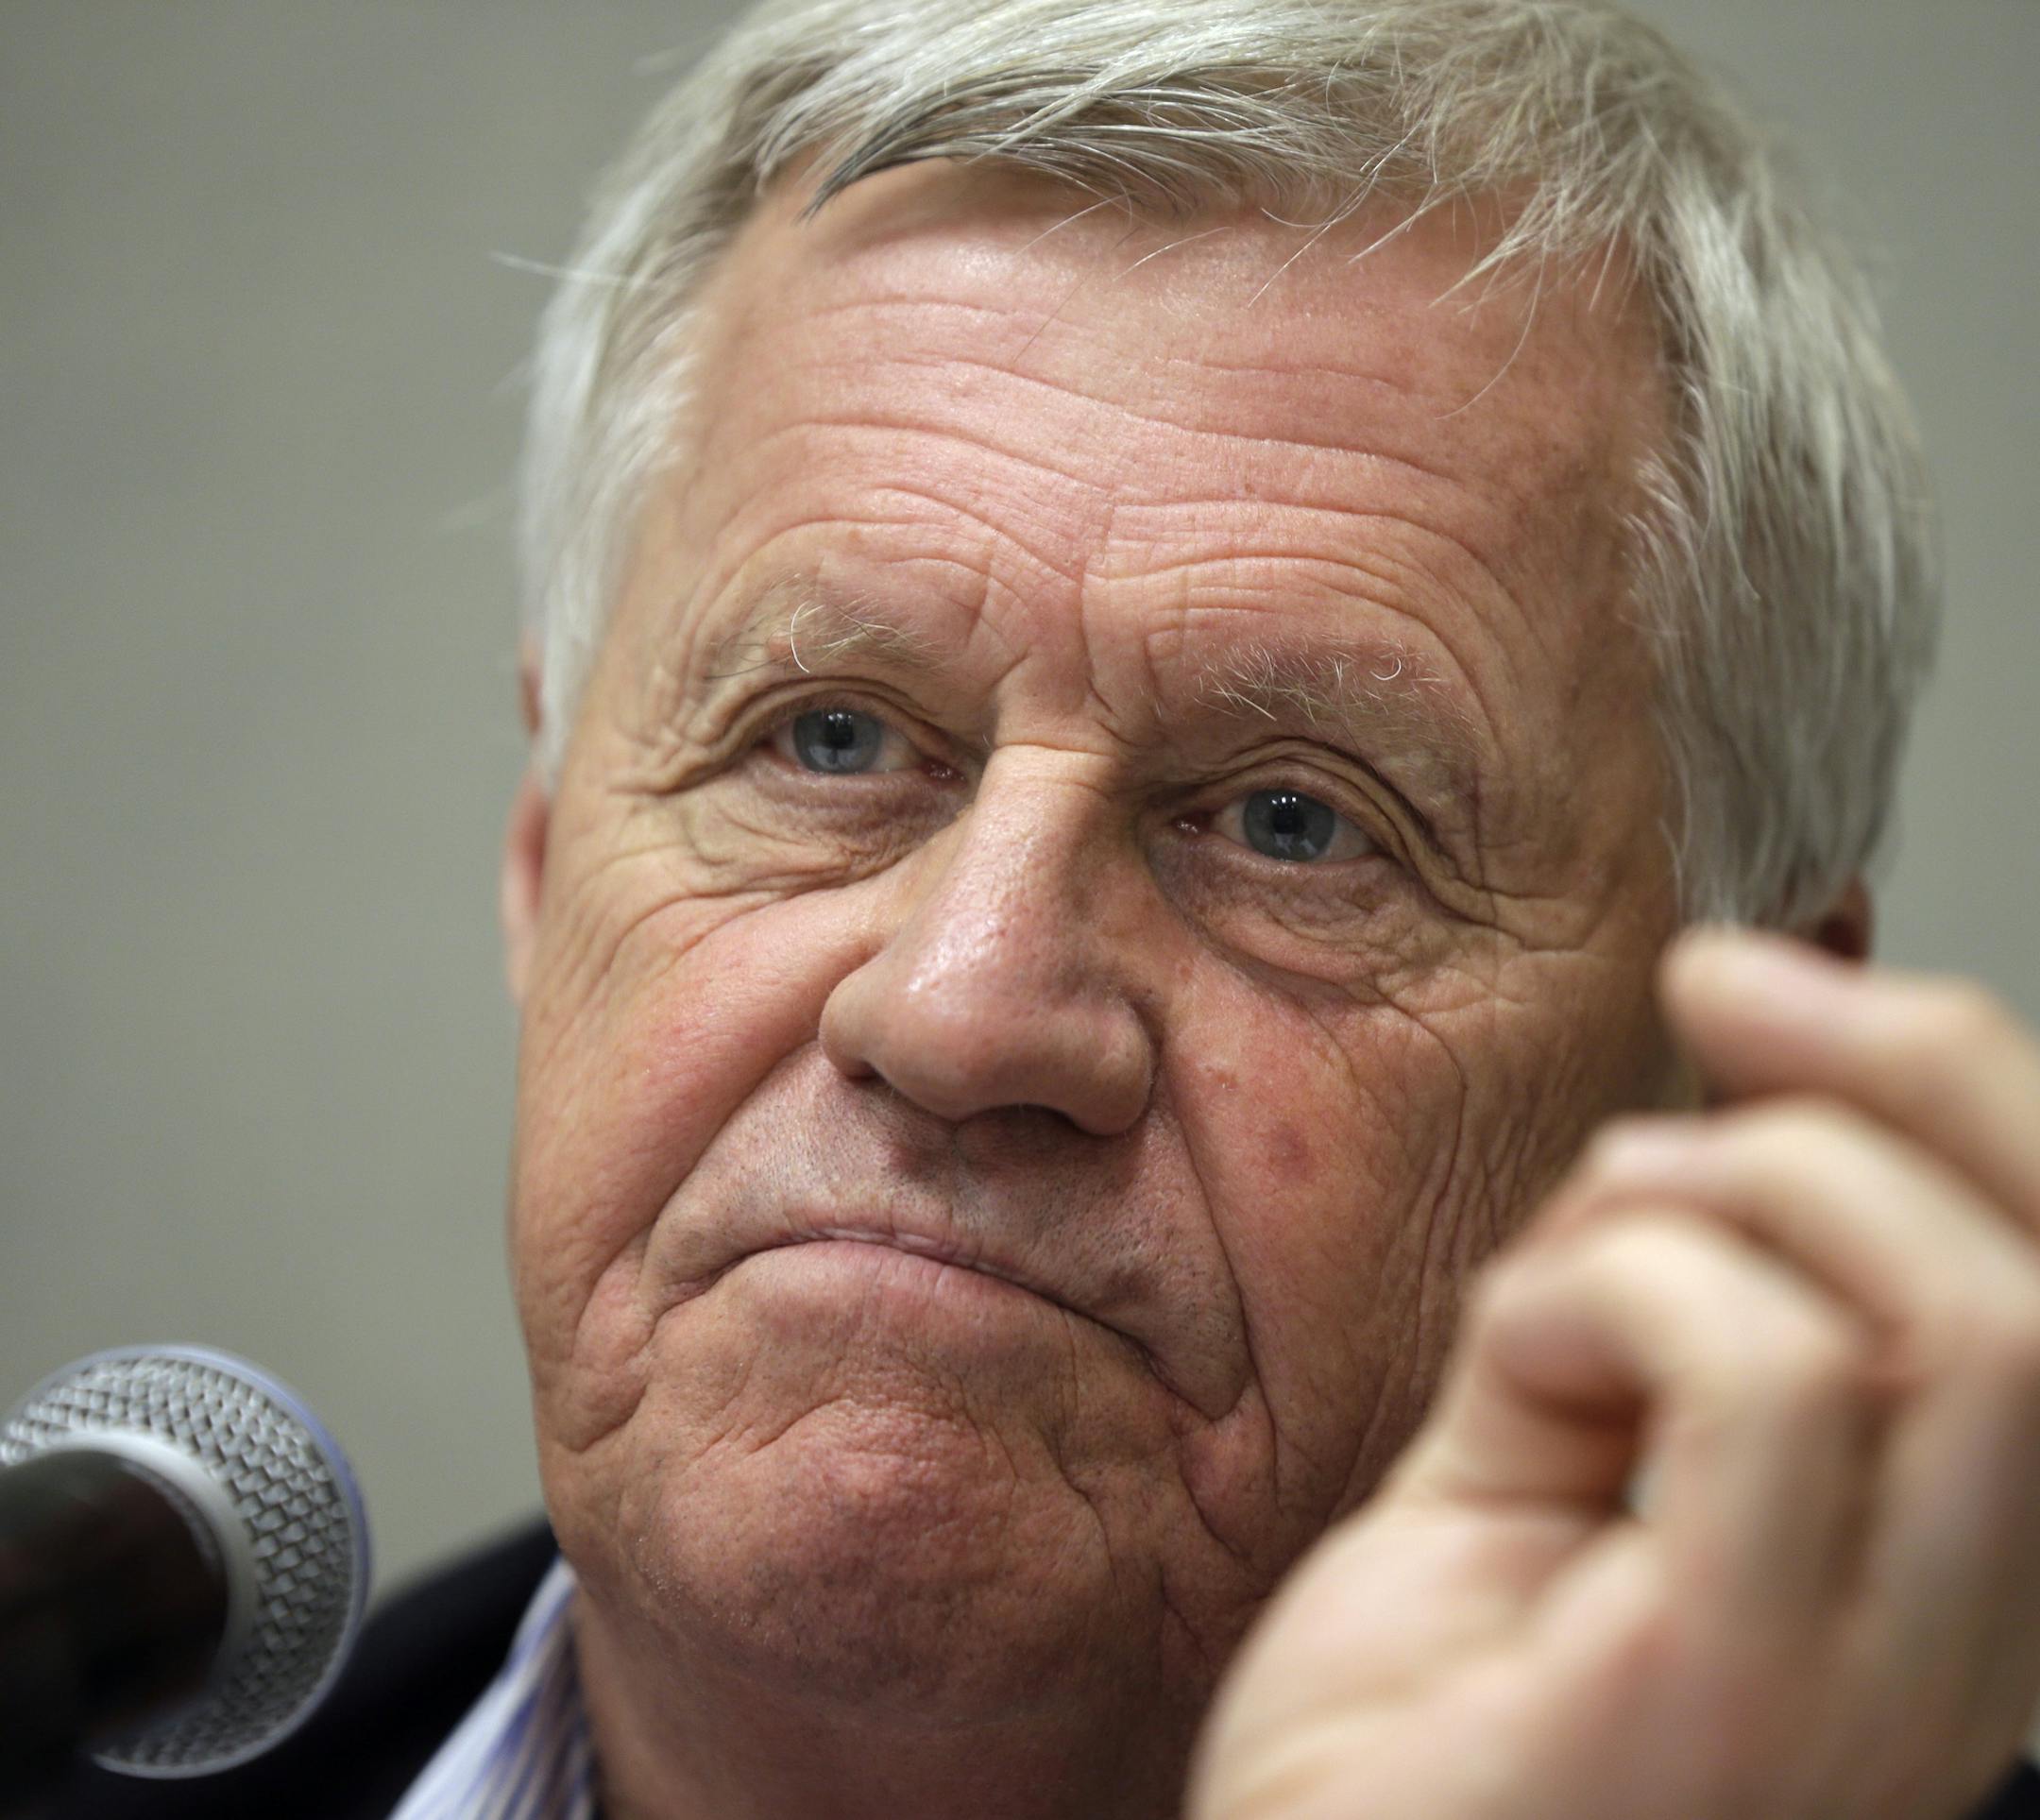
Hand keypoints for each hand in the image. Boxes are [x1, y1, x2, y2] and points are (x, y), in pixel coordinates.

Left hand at [1189, 928, 2039, 1819]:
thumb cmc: (1424, 1705)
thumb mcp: (1558, 1451)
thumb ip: (1651, 1301)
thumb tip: (1700, 1111)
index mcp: (1941, 1584)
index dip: (1966, 1082)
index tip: (1762, 969)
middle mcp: (1958, 1654)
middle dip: (1892, 1071)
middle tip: (1704, 998)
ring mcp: (1864, 1694)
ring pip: (1958, 1317)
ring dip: (1725, 1199)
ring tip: (1564, 1279)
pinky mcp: (1724, 1696)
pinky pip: (1765, 1383)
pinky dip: (1617, 1287)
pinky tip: (1515, 1361)